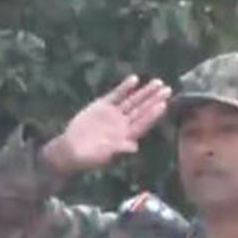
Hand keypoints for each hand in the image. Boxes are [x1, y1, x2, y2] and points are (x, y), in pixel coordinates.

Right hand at [41, 75, 171, 173]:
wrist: (69, 149)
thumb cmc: (87, 157)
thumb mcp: (103, 155)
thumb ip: (118, 149)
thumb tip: (134, 147)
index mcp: (126, 136)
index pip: (142, 123)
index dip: (153, 114)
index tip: (163, 104)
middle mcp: (123, 124)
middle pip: (141, 110)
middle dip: (154, 100)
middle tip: (167, 89)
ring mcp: (113, 115)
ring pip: (132, 101)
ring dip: (144, 92)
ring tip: (157, 83)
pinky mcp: (102, 107)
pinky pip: (116, 95)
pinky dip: (124, 88)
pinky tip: (134, 80)